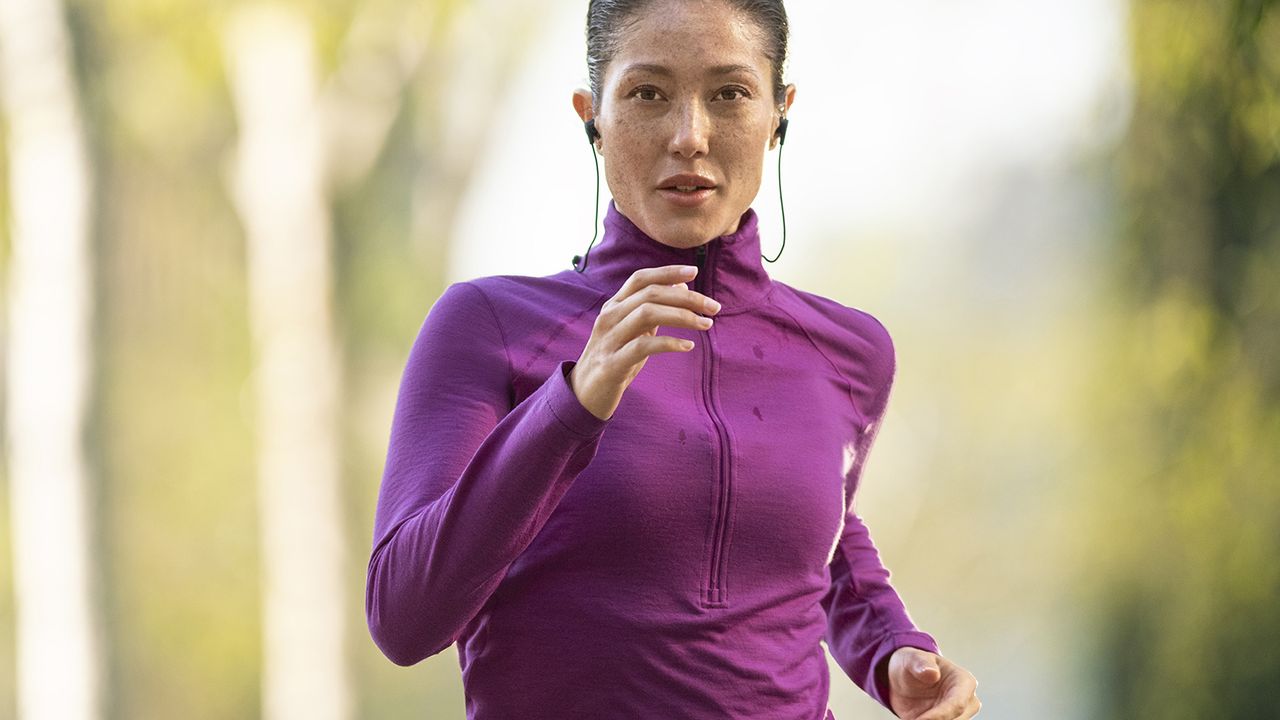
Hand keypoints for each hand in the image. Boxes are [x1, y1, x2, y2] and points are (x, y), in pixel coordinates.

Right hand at [569, 264, 719, 420]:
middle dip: (687, 297)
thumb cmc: (615, 358)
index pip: (640, 278)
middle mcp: (609, 317)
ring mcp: (609, 339)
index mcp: (614, 306)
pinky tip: (688, 346)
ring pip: (648, 314)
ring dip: (682, 316)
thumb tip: (682, 286)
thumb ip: (653, 309)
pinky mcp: (613, 362)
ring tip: (706, 324)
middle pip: (651, 294)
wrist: (585, 393)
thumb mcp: (632, 330)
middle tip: (714, 306)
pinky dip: (669, 342)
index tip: (695, 271)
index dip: (668, 271)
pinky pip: (644, 346)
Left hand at [886, 646, 980, 718]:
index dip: (940, 715)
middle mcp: (967, 702)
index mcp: (964, 682)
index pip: (957, 704)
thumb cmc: (913, 664)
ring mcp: (959, 716)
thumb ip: (921, 664)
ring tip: (913, 718)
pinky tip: (912, 719)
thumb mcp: (912, 659)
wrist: (905, 679)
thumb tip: (932, 673)